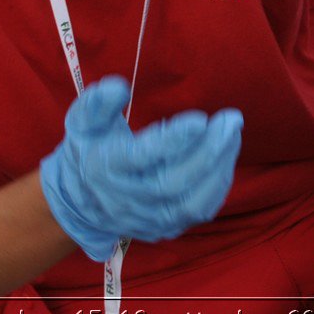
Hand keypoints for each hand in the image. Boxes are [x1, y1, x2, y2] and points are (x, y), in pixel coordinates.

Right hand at [40, 76, 242, 260]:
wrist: (81, 202)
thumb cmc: (88, 150)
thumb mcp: (82, 122)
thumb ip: (98, 103)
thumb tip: (119, 86)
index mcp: (106, 169)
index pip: (142, 158)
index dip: (172, 140)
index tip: (200, 118)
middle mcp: (127, 200)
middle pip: (173, 182)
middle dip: (208, 151)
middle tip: (231, 120)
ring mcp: (148, 219)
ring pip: (192, 202)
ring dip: (219, 168)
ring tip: (233, 134)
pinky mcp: (165, 227)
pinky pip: (199, 212)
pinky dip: (218, 185)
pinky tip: (226, 156)